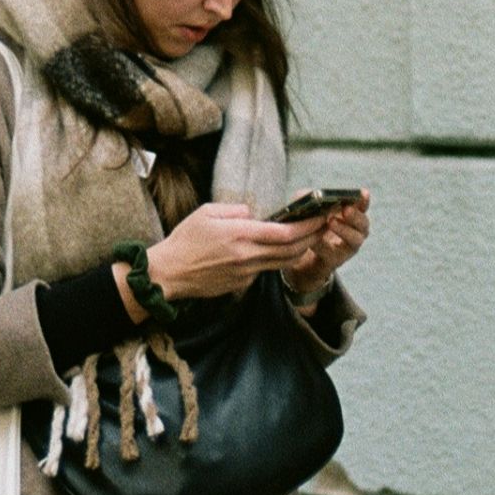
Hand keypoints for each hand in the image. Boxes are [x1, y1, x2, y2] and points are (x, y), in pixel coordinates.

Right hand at [142, 203, 325, 303]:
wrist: (169, 273)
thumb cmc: (185, 240)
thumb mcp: (207, 212)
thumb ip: (234, 210)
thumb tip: (253, 214)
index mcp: (240, 234)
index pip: (284, 233)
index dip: (307, 226)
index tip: (320, 216)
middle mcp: (247, 255)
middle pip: (291, 250)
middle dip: (312, 237)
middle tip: (324, 225)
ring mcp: (246, 273)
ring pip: (283, 263)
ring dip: (300, 250)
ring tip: (310, 237)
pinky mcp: (242, 284)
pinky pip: (265, 270)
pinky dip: (276, 260)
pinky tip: (279, 251)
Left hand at [280, 188, 370, 292]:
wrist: (297, 253)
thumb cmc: (305, 224)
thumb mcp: (304, 208)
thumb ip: (307, 198)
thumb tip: (311, 194)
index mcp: (349, 214)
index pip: (361, 206)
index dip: (363, 200)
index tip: (363, 193)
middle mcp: (354, 230)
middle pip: (363, 224)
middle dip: (356, 216)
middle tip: (346, 209)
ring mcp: (347, 247)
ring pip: (355, 239)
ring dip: (344, 229)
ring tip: (331, 222)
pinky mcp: (334, 260)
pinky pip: (332, 253)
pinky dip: (323, 245)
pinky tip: (313, 240)